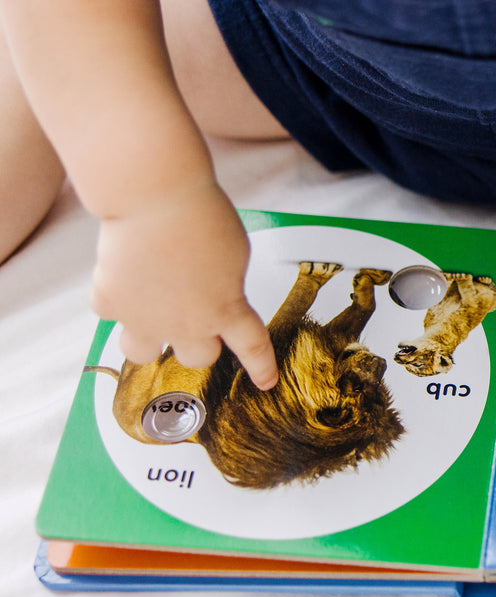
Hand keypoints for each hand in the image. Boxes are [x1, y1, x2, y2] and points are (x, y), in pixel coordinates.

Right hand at [90, 180, 277, 389]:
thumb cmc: (200, 216)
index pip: (252, 348)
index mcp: (226, 311)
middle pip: (198, 358)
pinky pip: (110, 313)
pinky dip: (114, 298)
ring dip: (148, 340)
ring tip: (148, 314)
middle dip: (197, 342)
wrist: (156, 198)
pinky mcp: (112, 303)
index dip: (260, 367)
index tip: (266, 381)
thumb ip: (228, 286)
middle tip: (191, 317)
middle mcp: (187, 325)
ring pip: (143, 354)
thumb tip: (215, 298)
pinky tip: (120, 277)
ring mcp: (146, 320)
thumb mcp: (235, 255)